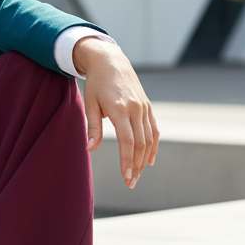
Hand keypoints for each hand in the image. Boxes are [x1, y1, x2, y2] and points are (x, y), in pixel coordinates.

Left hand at [74, 37, 158, 188]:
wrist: (110, 61)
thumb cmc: (96, 84)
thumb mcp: (90, 103)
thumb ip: (92, 127)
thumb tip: (89, 149)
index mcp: (120, 109)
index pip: (128, 141)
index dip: (128, 160)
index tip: (126, 176)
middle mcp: (135, 109)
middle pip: (141, 144)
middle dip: (136, 166)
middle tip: (130, 183)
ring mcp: (144, 107)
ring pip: (149, 139)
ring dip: (144, 160)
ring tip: (137, 176)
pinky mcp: (148, 106)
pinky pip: (154, 130)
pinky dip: (153, 146)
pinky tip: (149, 161)